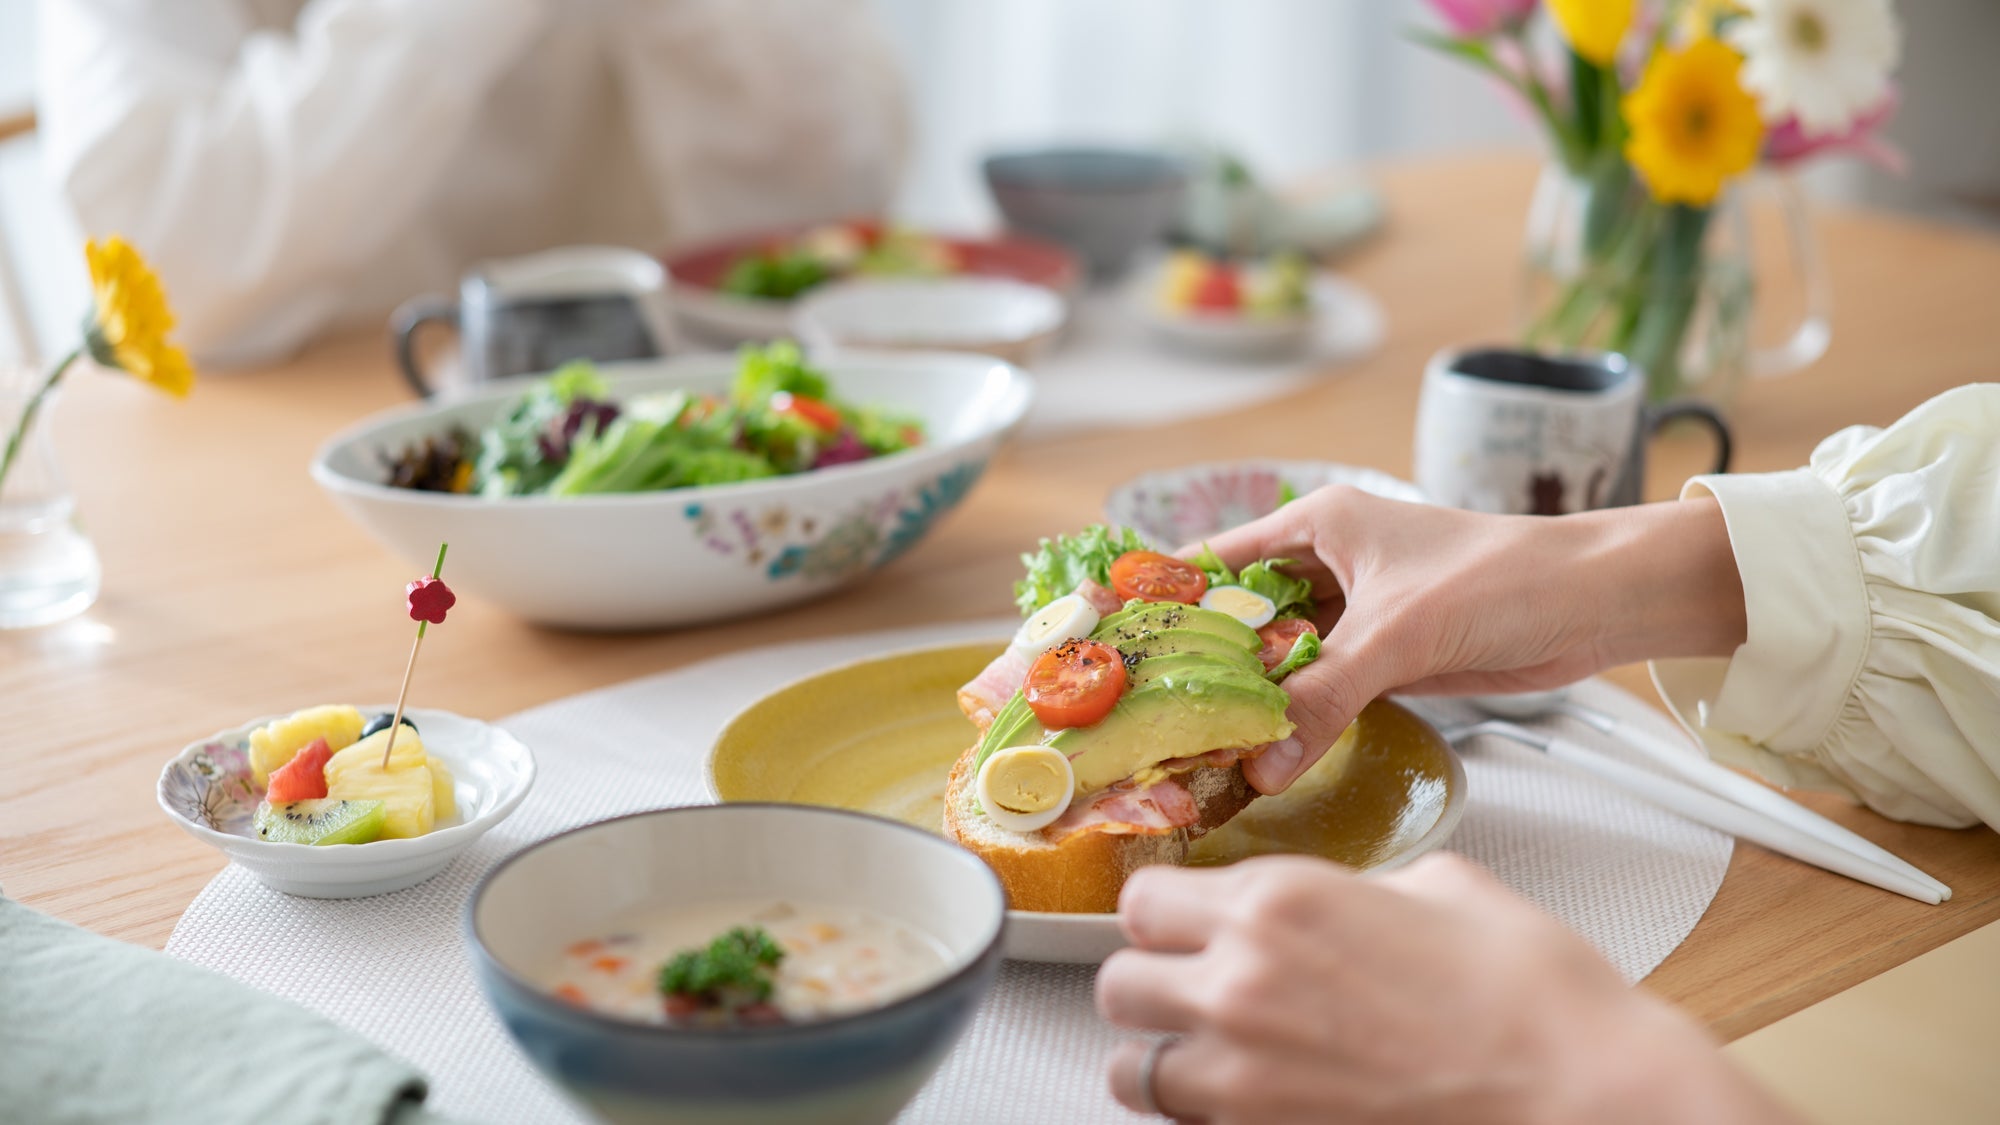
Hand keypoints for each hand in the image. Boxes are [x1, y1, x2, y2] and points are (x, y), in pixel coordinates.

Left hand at [1096, 854, 1795, 1124]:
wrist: (1585, 1099)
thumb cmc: (1534, 999)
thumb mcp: (1442, 887)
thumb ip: (1352, 886)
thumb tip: (1333, 899)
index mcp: (1278, 901)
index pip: (1144, 900)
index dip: (1166, 914)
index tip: (1185, 923)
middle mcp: (1243, 985)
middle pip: (1118, 984)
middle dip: (1152, 983)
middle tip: (1194, 988)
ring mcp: (1246, 1077)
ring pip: (1132, 1068)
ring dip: (1164, 1056)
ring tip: (1211, 1053)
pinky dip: (1201, 1114)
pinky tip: (1252, 1097)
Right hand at [1197, 487, 1746, 792]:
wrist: (1595, 604)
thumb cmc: (1507, 576)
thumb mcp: (1400, 632)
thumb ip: (1326, 695)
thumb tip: (1263, 761)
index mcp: (1320, 523)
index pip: (1218, 561)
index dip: (1167, 599)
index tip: (1117, 643)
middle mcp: (1329, 564)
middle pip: (1242, 616)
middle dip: (1201, 661)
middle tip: (1147, 709)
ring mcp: (1355, 615)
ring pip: (1279, 658)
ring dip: (1248, 695)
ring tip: (1193, 738)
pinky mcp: (1383, 658)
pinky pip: (1318, 689)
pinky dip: (1292, 716)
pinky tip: (1259, 747)